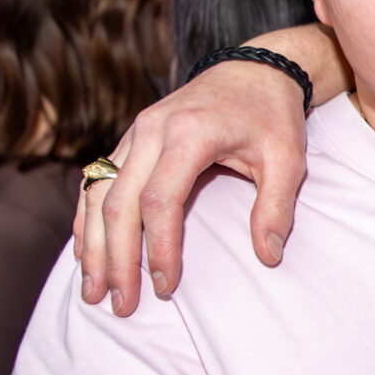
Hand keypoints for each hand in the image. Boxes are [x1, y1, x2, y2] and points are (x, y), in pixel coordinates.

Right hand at [77, 57, 312, 315]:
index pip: (161, 201)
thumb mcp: (288, 159)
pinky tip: (86, 254)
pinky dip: (87, 220)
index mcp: (189, 134)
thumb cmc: (271, 117)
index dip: (160, 248)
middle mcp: (151, 130)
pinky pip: (96, 182)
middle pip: (119, 202)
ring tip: (94, 291)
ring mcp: (134, 132)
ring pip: (98, 194)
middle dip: (117, 258)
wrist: (253, 70)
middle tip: (122, 304)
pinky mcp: (129, 139)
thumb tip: (268, 257)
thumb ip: (277, 208)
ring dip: (93, 245)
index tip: (167, 287)